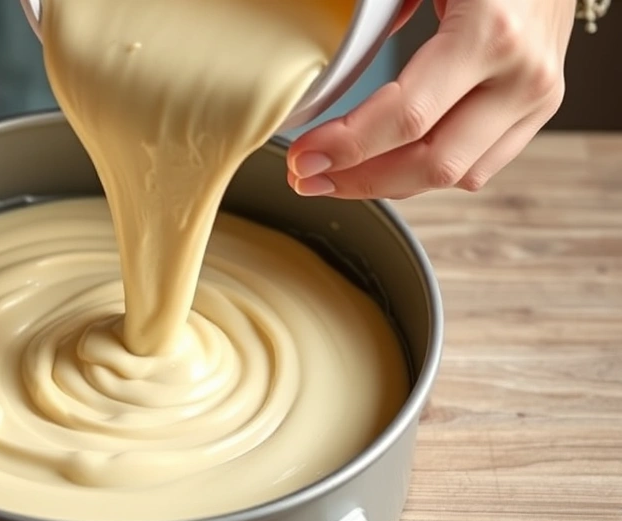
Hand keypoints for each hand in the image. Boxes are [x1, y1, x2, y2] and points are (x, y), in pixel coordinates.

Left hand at [287, 0, 575, 198]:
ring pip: (453, 175)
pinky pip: (476, 167)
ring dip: (386, 184)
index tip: (303, 157)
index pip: (408, 116)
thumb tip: (323, 60)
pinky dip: (424, 174)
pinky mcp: (537, 111)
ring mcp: (537, 98)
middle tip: (307, 178)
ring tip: (334, 177)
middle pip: (432, 163)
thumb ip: (379, 11)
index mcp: (490, 33)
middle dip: (358, 180)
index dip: (348, 146)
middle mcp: (523, 76)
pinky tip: (383, 165)